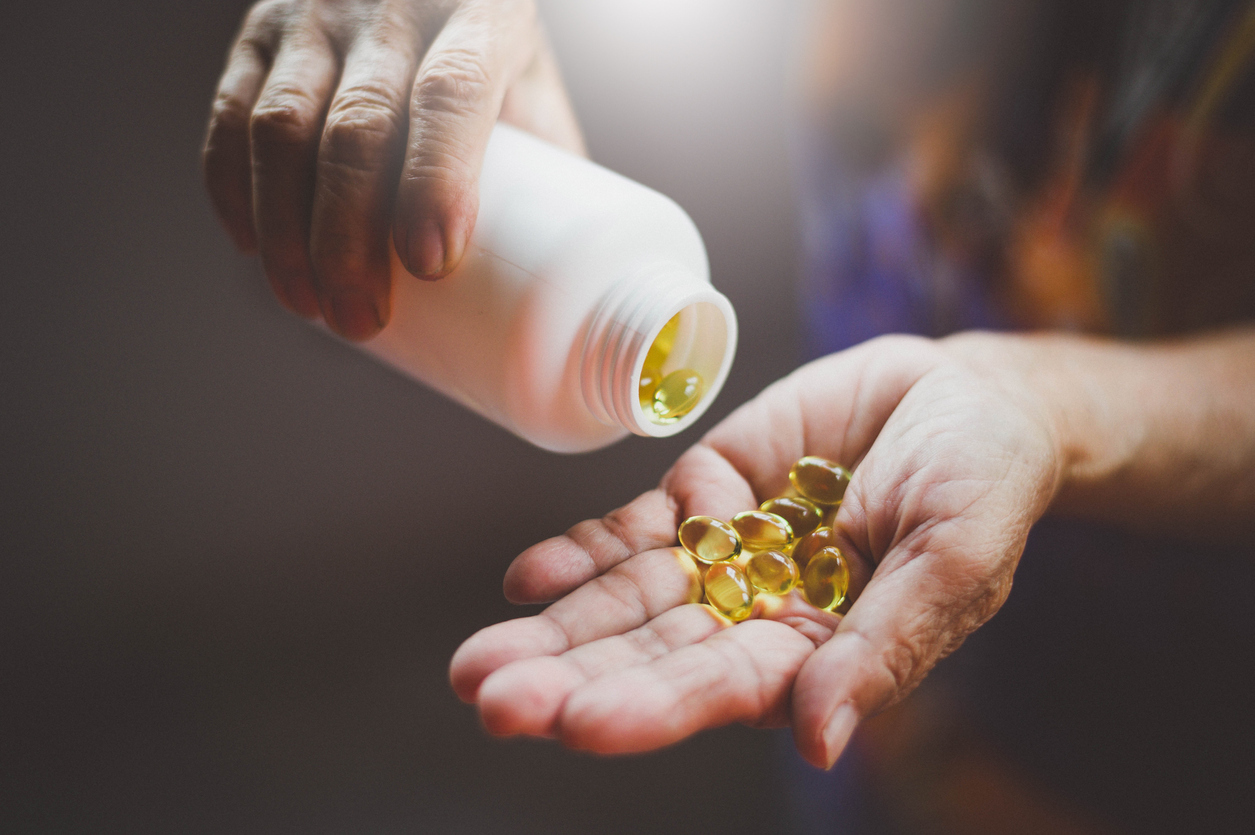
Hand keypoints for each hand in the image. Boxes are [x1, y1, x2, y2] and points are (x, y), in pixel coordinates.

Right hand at [203, 0, 583, 338]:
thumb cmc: (497, 58)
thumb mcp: (536, 94)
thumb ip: (550, 174)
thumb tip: (569, 302)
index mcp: (484, 10)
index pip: (452, 92)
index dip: (437, 181)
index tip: (430, 266)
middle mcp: (393, 1)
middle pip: (359, 125)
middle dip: (350, 238)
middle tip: (361, 319)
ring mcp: (317, 12)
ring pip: (281, 125)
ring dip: (287, 229)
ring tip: (309, 304)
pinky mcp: (261, 31)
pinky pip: (232, 115)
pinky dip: (234, 189)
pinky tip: (256, 248)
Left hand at [449, 334, 1062, 767]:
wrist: (966, 395)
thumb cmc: (984, 482)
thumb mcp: (955, 560)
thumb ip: (884, 646)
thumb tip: (820, 741)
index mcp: (819, 648)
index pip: (724, 688)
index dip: (652, 705)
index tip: (579, 723)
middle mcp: (757, 612)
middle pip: (652, 653)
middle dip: (572, 679)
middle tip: (493, 700)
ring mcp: (725, 552)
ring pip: (627, 599)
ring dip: (555, 629)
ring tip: (477, 663)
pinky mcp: (704, 492)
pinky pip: (634, 529)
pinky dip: (581, 554)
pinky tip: (527, 580)